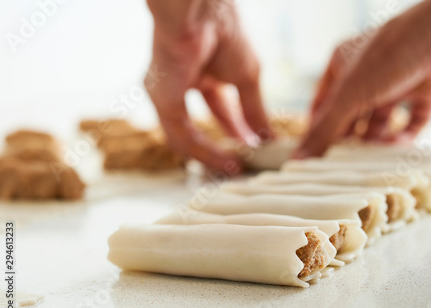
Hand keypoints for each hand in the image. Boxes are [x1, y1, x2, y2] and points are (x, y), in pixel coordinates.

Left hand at [146, 0, 272, 170]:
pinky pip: (182, 135)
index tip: (253, 145)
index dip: (236, 128)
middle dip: (224, 143)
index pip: (219, 107)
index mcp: (203, 71)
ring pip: (188, 135)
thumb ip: (255, 110)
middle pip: (202, 123)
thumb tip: (268, 137)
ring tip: (234, 167)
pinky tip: (224, 160)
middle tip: (243, 162)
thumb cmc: (225, 32)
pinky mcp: (162, 101)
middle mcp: (183, 83)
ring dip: (212, 154)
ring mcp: (168, 93)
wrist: (203, 13)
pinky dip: (204, 151)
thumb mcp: (247, 78)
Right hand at [296, 0, 430, 157]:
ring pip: (381, 122)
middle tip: (343, 162)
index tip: (314, 155)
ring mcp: (397, 83)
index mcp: (343, 65)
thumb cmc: (391, 54)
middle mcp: (369, 74)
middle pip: (352, 116)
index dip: (318, 128)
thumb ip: (325, 130)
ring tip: (374, 153)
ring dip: (377, 140)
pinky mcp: (425, 92)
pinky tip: (399, 143)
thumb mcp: (348, 96)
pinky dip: (405, 136)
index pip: (323, 103)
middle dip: (350, 138)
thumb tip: (299, 158)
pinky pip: (411, 122)